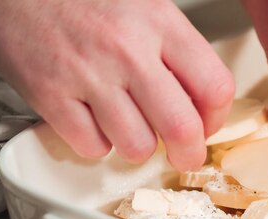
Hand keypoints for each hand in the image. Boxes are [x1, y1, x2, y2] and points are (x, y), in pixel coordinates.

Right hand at [0, 0, 234, 170]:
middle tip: (184, 155)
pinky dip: (98, 144)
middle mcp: (128, 50)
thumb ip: (178, 52)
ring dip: (139, 147)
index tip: (207, 125)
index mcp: (160, 23)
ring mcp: (88, 75)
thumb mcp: (147, 9)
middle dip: (189, 153)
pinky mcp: (51, 95)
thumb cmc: (86, 1)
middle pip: (181, 127)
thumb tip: (203, 104)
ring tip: (131, 128)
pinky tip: (96, 122)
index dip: (216, 118)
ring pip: (137, 146)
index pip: (215, 87)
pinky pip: (93, 147)